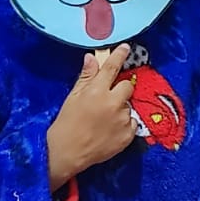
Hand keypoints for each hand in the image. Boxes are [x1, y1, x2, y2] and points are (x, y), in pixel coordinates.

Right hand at [47, 44, 137, 187]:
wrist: (67, 153)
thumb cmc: (66, 123)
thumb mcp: (73, 97)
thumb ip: (86, 77)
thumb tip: (92, 58)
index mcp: (98, 91)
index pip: (112, 67)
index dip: (120, 55)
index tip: (126, 47)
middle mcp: (113, 103)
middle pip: (128, 86)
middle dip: (120, 89)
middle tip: (108, 99)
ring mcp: (123, 119)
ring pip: (129, 106)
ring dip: (120, 109)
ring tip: (105, 120)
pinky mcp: (128, 135)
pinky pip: (132, 122)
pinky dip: (124, 124)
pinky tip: (111, 130)